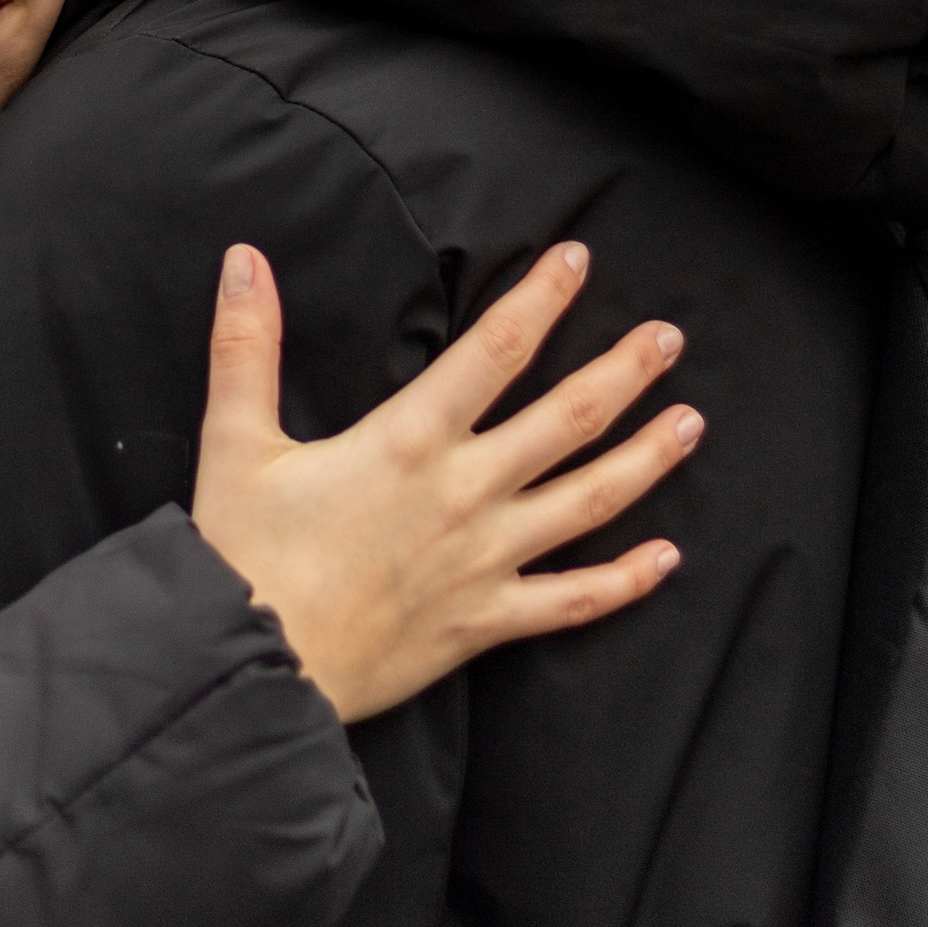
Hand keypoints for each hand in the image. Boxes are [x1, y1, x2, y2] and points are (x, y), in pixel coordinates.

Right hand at [189, 240, 697, 725]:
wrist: (251, 667)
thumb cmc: (242, 555)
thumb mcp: (235, 440)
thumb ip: (246, 345)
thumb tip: (243, 260)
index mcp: (409, 440)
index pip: (494, 351)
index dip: (541, 299)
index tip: (577, 259)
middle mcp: (464, 493)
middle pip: (567, 419)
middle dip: (625, 371)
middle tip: (670, 337)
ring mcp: (485, 561)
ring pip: (589, 501)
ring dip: (647, 458)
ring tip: (691, 423)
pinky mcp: (485, 622)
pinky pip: (572, 601)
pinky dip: (625, 582)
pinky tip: (666, 560)